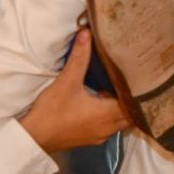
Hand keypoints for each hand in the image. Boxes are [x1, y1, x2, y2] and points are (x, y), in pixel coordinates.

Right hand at [19, 32, 127, 154]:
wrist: (34, 137)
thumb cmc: (52, 111)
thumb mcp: (67, 81)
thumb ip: (80, 57)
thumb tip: (87, 33)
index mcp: (108, 114)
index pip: (135, 103)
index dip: (139, 90)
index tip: (139, 77)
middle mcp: (109, 128)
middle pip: (131, 114)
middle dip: (131, 100)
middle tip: (129, 82)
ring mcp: (99, 136)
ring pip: (120, 122)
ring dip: (119, 109)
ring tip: (115, 90)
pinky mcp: (90, 140)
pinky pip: (108, 128)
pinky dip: (109, 117)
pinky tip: (99, 105)